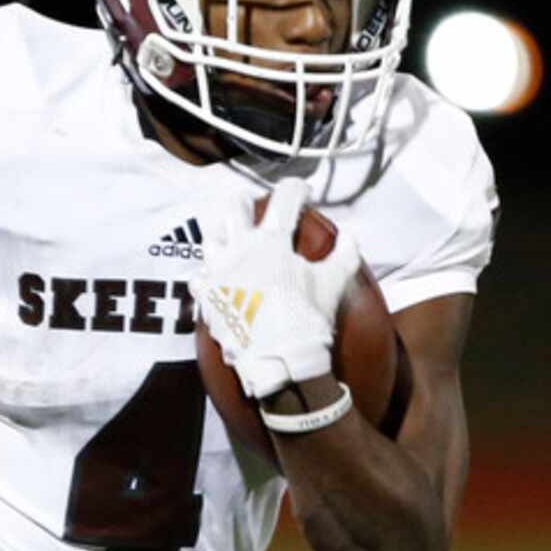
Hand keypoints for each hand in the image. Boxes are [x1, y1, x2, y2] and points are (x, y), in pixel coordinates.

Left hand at [196, 181, 360, 398]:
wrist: (279, 361)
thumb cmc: (308, 319)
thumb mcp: (335, 283)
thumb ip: (345, 254)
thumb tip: (352, 235)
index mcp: (271, 242)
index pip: (285, 199)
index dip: (298, 188)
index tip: (305, 191)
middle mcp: (239, 250)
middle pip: (235, 207)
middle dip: (248, 200)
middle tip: (257, 205)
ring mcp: (218, 272)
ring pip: (210, 235)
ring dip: (222, 229)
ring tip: (231, 233)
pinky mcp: (206, 296)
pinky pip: (199, 276)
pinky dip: (208, 272)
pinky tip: (216, 274)